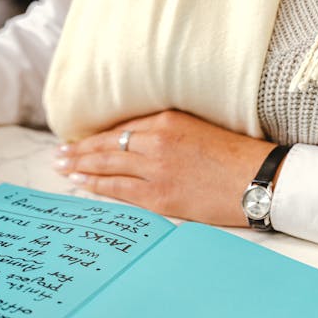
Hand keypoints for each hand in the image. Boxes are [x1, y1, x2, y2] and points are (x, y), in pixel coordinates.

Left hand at [53, 110, 275, 225]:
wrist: (260, 180)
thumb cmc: (234, 156)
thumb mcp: (197, 129)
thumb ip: (164, 132)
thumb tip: (133, 141)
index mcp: (167, 121)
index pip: (119, 129)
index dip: (94, 136)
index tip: (75, 140)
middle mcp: (157, 142)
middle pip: (107, 146)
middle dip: (78, 151)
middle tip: (57, 155)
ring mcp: (156, 171)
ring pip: (107, 168)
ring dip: (80, 167)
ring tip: (61, 168)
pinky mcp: (160, 197)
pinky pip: (119, 191)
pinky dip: (96, 186)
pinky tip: (80, 183)